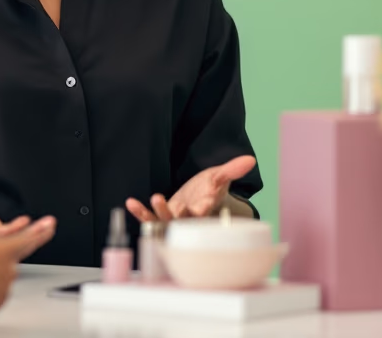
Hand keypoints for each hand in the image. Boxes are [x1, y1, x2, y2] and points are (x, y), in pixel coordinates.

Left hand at [125, 155, 256, 221]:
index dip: (205, 209)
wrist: (197, 195)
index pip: (207, 212)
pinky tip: (130, 202)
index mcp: (206, 210)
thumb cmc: (209, 188)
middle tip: (179, 206)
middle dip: (181, 215)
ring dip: (159, 212)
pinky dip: (140, 212)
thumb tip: (251, 159)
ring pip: (166, 221)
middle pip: (185, 221)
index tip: (204, 204)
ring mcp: (174, 220)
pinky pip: (149, 217)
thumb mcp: (219, 176)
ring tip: (155, 196)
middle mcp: (190, 220)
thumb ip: (232, 169)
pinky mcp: (161, 217)